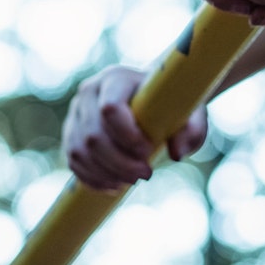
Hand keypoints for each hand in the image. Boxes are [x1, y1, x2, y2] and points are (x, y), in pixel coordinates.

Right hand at [63, 65, 207, 190]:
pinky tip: (114, 186)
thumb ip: (192, 130)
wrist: (152, 100)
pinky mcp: (72, 133)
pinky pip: (73, 161)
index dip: (127, 136)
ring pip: (80, 151)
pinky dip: (92, 179)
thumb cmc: (173, 105)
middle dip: (119, 162)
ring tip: (131, 181)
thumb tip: (177, 154)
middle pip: (94, 136)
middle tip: (145, 174)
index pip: (110, 108)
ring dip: (106, 173)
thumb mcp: (191, 113)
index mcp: (117, 79)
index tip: (148, 151)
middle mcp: (90, 91)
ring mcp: (77, 112)